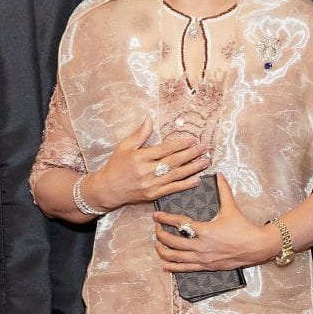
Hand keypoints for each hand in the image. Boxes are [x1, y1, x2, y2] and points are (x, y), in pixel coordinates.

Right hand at [84, 118, 207, 211]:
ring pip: (176, 175)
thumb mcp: (125, 147)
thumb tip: (149, 118)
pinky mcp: (153, 195)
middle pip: (174, 162)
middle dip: (192, 154)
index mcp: (140, 157)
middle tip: (205, 148)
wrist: (107, 189)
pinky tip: (197, 179)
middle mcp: (146, 171)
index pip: (165, 149)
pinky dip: (185, 185)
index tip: (193, 139)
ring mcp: (151, 185)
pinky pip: (172, 189)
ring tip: (205, 162)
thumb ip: (140, 134)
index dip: (180, 144)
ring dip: (193, 168)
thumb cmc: (116, 166)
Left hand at [152, 175, 279, 272]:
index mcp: (204, 230)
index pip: (179, 223)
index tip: (156, 215)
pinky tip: (165, 265)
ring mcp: (203, 258)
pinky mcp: (206, 266)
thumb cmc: (243, 227)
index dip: (165, 218)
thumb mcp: (232, 207)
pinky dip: (173, 267)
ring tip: (157, 245)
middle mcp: (201, 246)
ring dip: (163, 251)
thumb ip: (224, 190)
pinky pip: (186, 268)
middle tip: (156, 228)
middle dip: (161, 234)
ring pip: (176, 257)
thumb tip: (219, 174)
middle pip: (172, 241)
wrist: (255, 246)